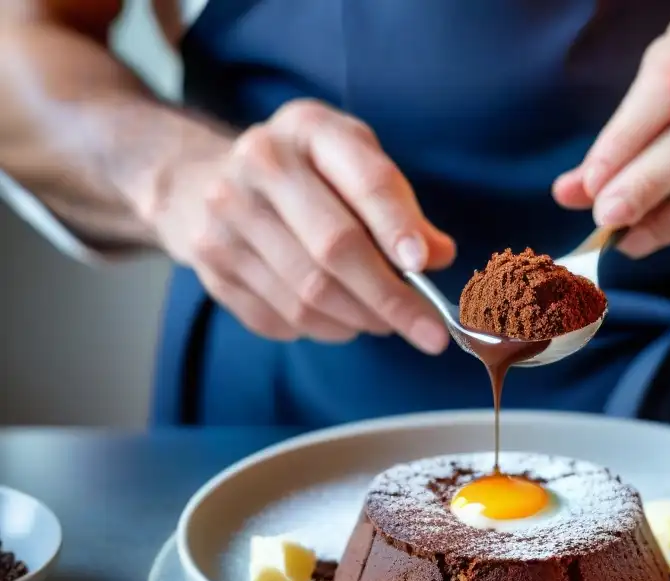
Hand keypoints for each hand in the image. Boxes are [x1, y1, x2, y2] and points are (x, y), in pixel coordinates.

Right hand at [145, 99, 453, 352]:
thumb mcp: (352, 161)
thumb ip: (398, 204)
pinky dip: (324, 329)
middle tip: (428, 331)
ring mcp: (226, 218)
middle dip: (389, 299)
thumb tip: (439, 256)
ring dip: (360, 320)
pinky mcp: (213, 266)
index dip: (397, 227)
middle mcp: (261, 165)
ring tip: (385, 322)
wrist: (198, 181)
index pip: (363, 181)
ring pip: (309, 294)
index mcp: (309, 128)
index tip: (425, 267)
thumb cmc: (300, 171)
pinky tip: (340, 319)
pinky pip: (282, 318)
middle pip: (334, 248)